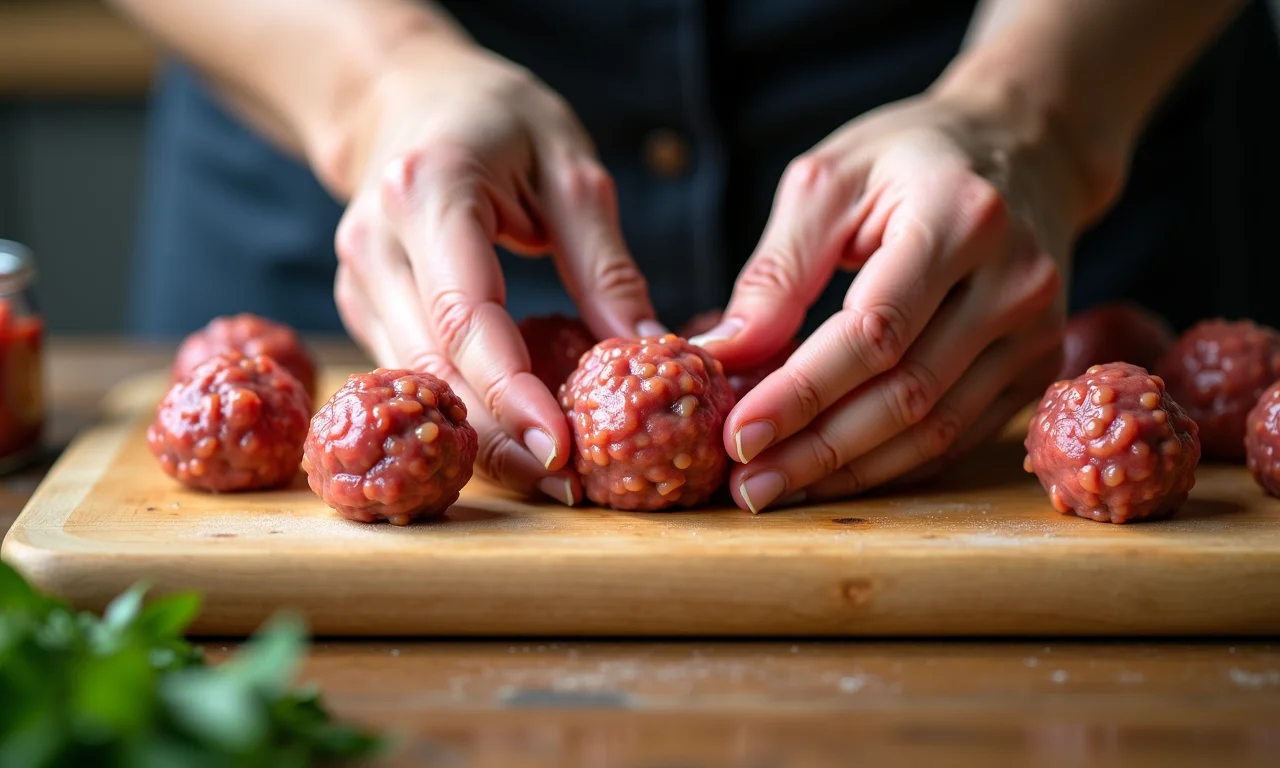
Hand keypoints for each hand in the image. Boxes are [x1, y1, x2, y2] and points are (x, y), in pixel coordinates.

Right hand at [331, 37, 661, 503]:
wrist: (406, 97)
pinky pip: (412, 375)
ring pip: (415, 386)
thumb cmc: (496, 117)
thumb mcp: (569, 164)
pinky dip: (462, 410)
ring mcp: (357, 279)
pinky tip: (513, 435)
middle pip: (433, 369)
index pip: (467, 316)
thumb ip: (604, 263)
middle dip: (500, 437)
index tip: (563, 448)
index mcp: (428, 192)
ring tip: (551, 476)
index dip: (512, 392)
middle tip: (570, 487)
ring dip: (480, 438)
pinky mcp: (362, 305)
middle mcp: (375, 243)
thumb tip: (647, 352)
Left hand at [696, 85, 1115, 511]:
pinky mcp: (1039, 364)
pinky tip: (833, 474)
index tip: (737, 435)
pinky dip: (891, 463)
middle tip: (746, 486)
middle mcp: (1015, 280)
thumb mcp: (830, 182)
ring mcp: (1038, 330)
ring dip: (849, 471)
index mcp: (961, 217)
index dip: (801, 393)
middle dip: (816, 450)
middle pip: (906, 394)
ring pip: (935, 430)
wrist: (1025, 146)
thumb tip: (724, 355)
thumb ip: (778, 271)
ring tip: (774, 487)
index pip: (873, 332)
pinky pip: (959, 435)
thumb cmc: (911, 156)